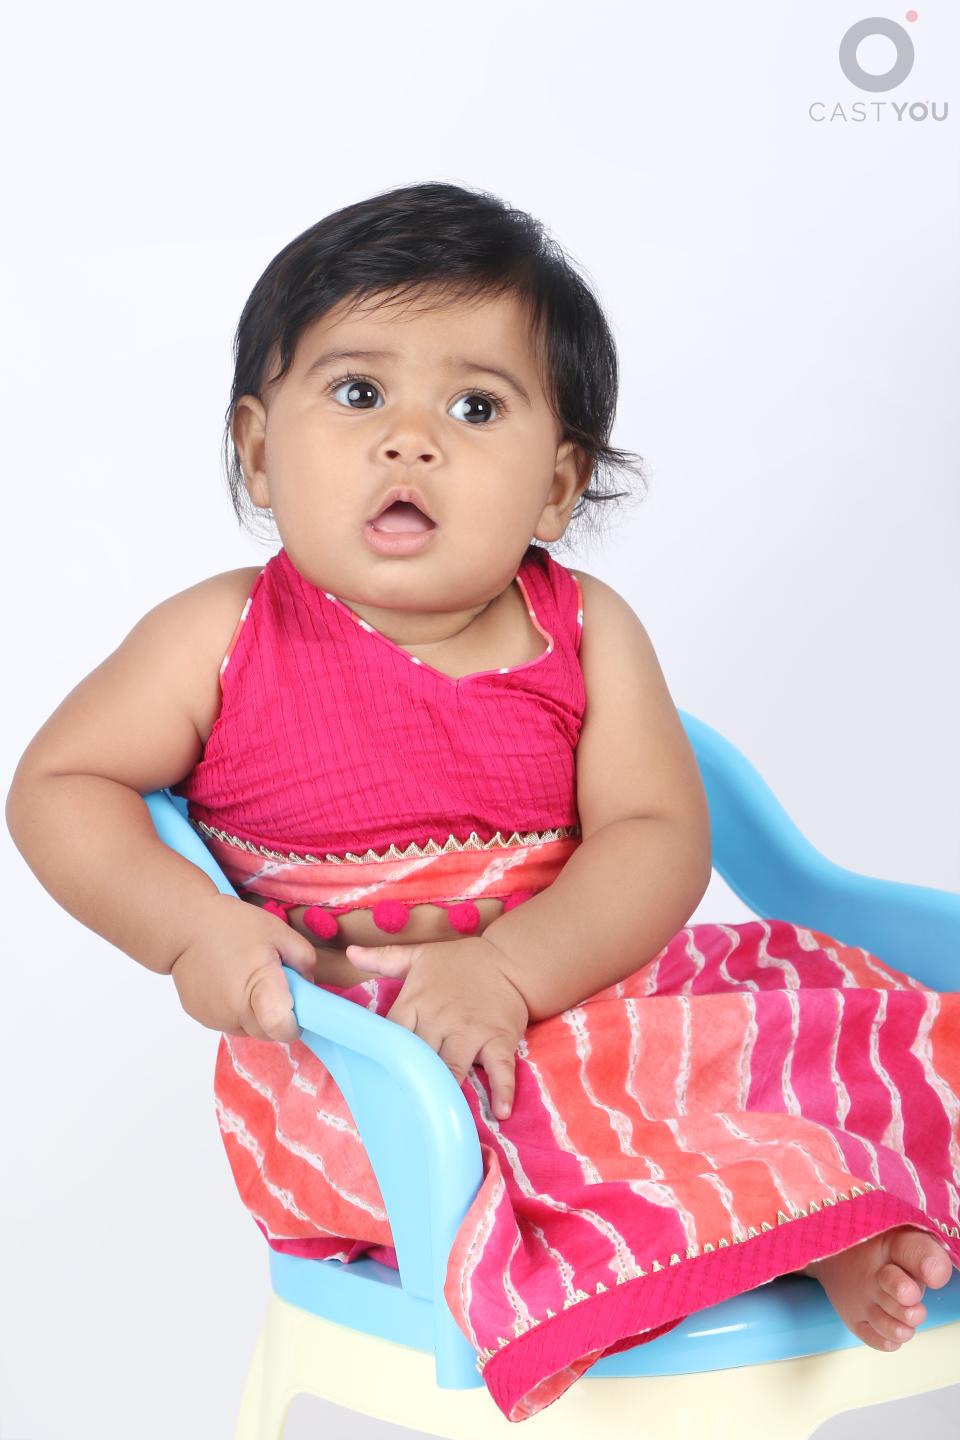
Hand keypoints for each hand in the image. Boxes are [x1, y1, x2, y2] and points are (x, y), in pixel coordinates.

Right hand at [170, 892, 317, 1042]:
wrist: (185, 925)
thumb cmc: (233, 925)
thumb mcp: (280, 932)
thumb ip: (304, 960)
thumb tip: (308, 986)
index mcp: (259, 988)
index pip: (283, 1030)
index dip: (295, 1024)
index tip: (296, 1008)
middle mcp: (235, 1011)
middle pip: (269, 1034)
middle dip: (278, 1017)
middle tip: (274, 986)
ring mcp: (215, 1018)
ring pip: (248, 1030)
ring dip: (256, 1014)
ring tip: (248, 980)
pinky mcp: (201, 1018)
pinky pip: (229, 1023)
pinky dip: (235, 1010)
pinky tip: (229, 983)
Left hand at [346, 935, 529, 1119]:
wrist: (508, 959)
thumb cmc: (459, 962)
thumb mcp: (419, 956)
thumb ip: (383, 959)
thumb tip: (350, 953)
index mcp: (417, 1002)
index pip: (391, 1036)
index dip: (381, 1059)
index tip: (372, 1084)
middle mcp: (441, 1019)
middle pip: (418, 1058)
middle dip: (409, 1082)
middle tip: (398, 1112)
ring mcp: (471, 1031)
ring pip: (453, 1067)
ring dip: (445, 1091)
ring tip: (435, 1117)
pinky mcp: (499, 1039)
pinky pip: (501, 1068)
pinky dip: (502, 1091)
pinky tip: (500, 1112)